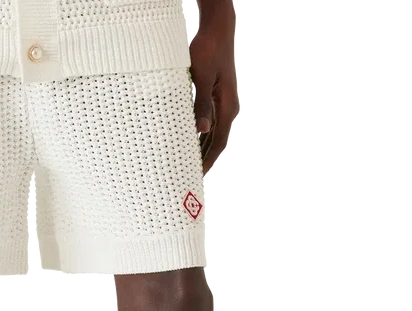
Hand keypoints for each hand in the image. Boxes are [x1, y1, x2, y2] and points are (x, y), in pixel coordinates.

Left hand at [190, 12, 240, 175]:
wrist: (215, 31)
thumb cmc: (206, 51)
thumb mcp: (199, 78)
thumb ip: (200, 104)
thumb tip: (201, 130)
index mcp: (226, 106)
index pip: (218, 142)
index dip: (208, 160)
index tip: (197, 176)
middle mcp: (226, 108)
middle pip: (214, 141)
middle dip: (202, 159)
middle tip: (187, 177)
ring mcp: (221, 104)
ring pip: (210, 134)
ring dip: (198, 149)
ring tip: (184, 165)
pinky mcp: (213, 98)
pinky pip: (206, 123)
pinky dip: (197, 135)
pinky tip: (185, 143)